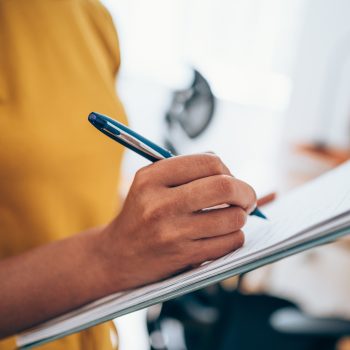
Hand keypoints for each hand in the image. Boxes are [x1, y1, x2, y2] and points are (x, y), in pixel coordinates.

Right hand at [100, 154, 256, 290]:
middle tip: (247, 198)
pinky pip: (229, 243)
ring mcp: (172, 233)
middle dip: (246, 192)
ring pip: (233, 217)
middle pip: (225, 187)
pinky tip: (224, 236)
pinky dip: (235, 237)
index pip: (209, 162)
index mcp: (152, 178)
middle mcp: (160, 204)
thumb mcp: (150, 183)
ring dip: (240, 217)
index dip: (227, 170)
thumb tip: (228, 170)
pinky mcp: (183, 257)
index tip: (230, 179)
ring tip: (232, 218)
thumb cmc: (141, 214)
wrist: (117, 255)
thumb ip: (185, 169)